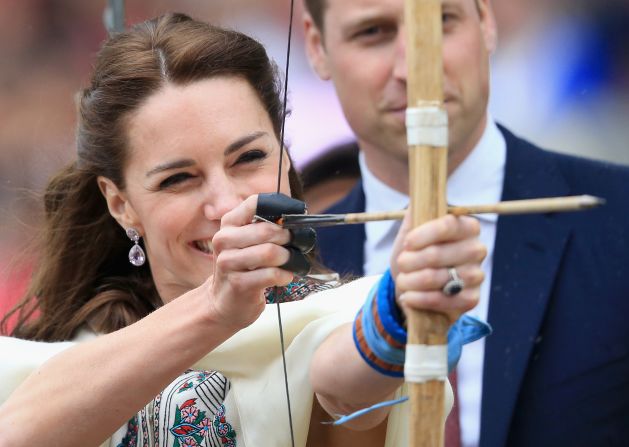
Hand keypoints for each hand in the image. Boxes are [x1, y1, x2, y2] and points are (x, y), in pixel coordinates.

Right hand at [206, 195, 293, 330]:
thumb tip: (298, 216)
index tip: (294, 219)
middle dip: (287, 238)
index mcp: (229, 223)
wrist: (223, 301)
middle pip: (266, 230)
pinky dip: (285, 275)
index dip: (281, 209)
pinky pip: (272, 274)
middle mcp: (224, 239)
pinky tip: (284, 277)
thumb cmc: (242, 267)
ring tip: (289, 261)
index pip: (255, 203)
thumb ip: (265, 226)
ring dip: (287, 257)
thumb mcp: (247, 241)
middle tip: (295, 244)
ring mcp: (228, 262)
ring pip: (270, 252)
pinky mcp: (238, 284)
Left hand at [391, 213, 485, 322]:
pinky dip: (421, 299)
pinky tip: (408, 297)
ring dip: (413, 280)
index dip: (425, 234)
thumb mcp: (409, 233)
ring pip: (440, 278)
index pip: (448, 225)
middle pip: (440, 254)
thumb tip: (419, 193)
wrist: (413, 287)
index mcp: (466, 226)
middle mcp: (477, 249)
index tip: (407, 243)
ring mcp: (477, 275)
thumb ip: (415, 214)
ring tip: (402, 280)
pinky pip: (446, 300)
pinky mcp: (472, 298)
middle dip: (413, 260)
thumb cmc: (414, 254)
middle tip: (402, 263)